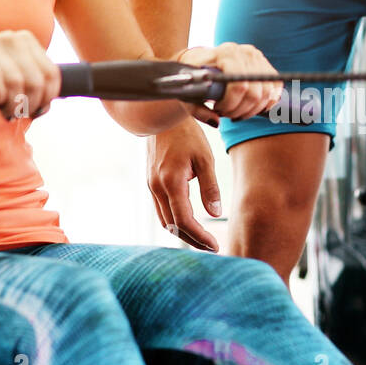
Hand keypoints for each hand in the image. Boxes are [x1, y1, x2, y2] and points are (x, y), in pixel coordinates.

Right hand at [0, 30, 59, 119]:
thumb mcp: (16, 72)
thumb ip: (35, 82)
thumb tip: (49, 104)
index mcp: (26, 40)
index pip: (51, 73)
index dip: (48, 97)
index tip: (37, 110)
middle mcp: (10, 38)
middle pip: (35, 81)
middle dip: (29, 104)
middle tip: (18, 114)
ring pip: (16, 81)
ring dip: (12, 105)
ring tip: (6, 112)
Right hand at [147, 119, 221, 251]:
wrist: (162, 117)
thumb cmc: (187, 135)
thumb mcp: (205, 159)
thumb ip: (210, 187)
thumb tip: (215, 213)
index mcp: (171, 182)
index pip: (184, 220)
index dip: (199, 237)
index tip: (214, 245)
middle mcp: (157, 187)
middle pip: (173, 226)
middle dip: (192, 240)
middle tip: (211, 247)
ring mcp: (151, 186)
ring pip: (164, 220)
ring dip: (182, 233)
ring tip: (202, 239)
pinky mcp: (150, 183)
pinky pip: (160, 210)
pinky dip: (174, 221)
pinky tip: (188, 223)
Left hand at [175, 43, 282, 123]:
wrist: (200, 61)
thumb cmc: (194, 79)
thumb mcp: (189, 94)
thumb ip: (198, 110)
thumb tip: (216, 122)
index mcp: (226, 53)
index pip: (239, 85)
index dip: (231, 104)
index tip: (218, 109)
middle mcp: (245, 52)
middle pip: (254, 92)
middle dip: (241, 109)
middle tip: (227, 113)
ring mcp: (258, 57)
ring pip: (266, 93)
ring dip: (252, 109)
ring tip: (236, 111)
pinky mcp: (265, 65)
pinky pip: (275, 89)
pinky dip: (266, 103)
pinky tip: (251, 107)